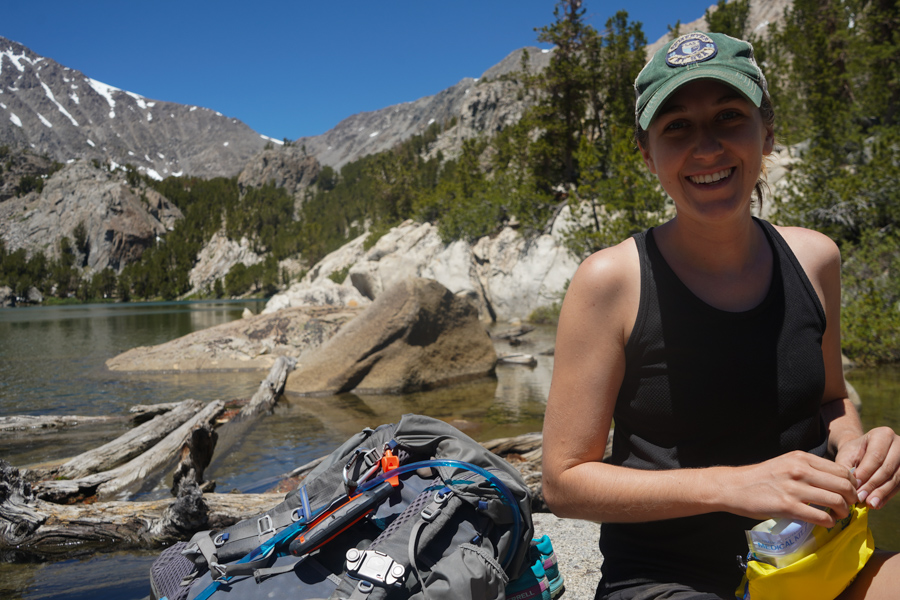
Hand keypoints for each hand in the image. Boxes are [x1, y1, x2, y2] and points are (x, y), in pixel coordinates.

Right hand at [728, 451, 858, 526]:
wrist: (734, 486)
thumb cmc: (761, 477)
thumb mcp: (786, 463)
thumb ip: (808, 468)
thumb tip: (835, 481)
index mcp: (801, 458)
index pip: (841, 470)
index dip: (851, 484)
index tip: (849, 493)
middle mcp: (800, 470)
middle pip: (843, 485)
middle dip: (852, 498)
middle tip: (849, 506)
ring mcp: (794, 488)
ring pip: (836, 501)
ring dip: (844, 512)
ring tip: (839, 515)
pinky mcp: (787, 507)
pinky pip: (821, 517)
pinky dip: (830, 522)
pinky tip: (826, 523)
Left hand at [834, 426, 899, 509]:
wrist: (863, 452)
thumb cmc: (853, 453)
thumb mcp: (846, 455)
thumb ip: (846, 467)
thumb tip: (850, 486)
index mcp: (882, 435)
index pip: (876, 456)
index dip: (866, 473)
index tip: (854, 486)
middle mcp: (898, 444)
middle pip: (887, 468)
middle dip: (873, 485)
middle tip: (861, 498)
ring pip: (895, 478)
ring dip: (881, 493)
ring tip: (869, 503)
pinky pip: (899, 485)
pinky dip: (886, 496)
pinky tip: (877, 504)